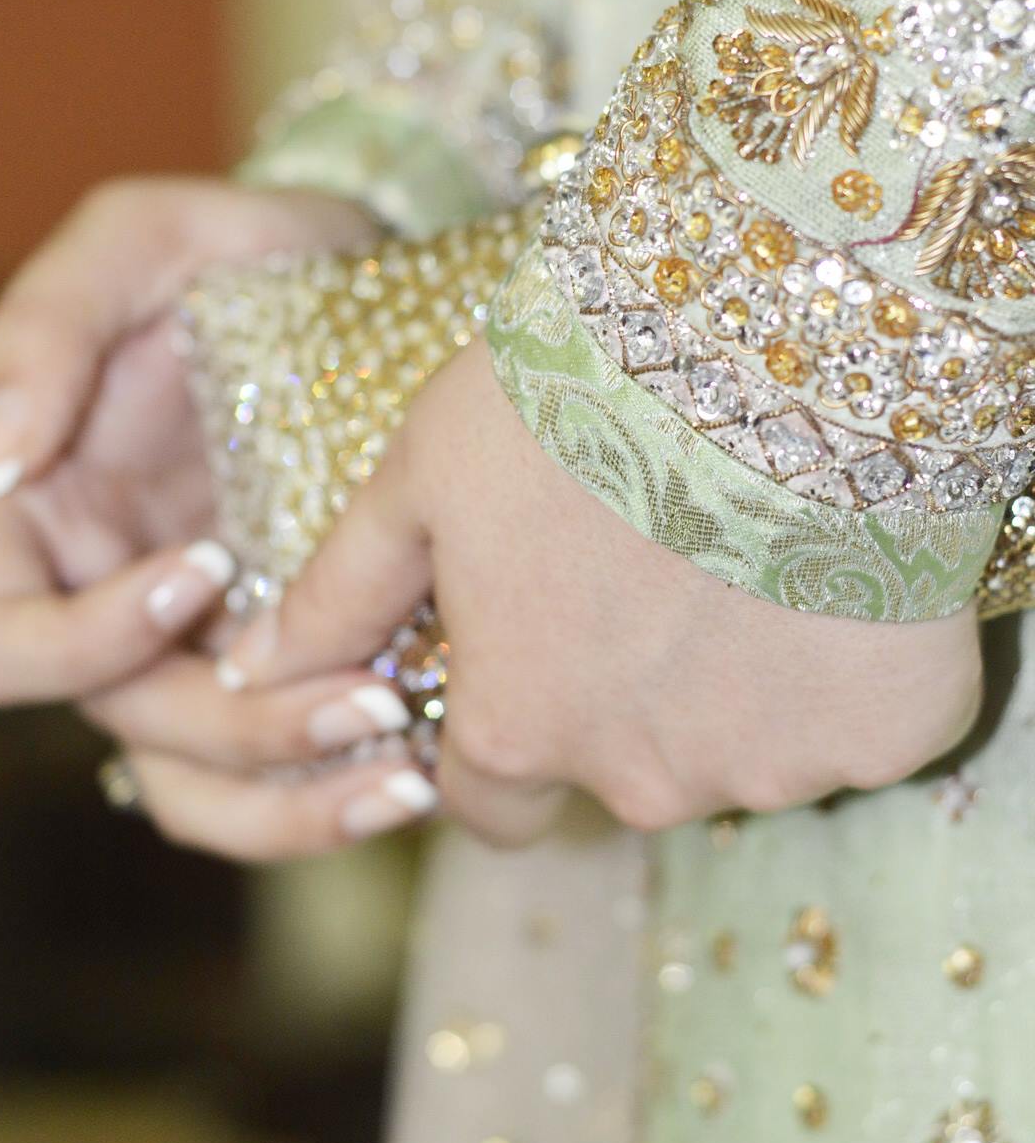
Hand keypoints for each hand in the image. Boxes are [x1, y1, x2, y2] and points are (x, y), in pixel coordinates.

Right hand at [0, 178, 449, 858]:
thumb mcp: (138, 239)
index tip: (203, 565)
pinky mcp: (286, 663)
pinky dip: (338, 794)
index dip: (84, 642)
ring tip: (406, 771)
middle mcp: (103, 602)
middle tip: (369, 696)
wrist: (355, 270)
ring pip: (203, 790)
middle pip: (131, 730)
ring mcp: (195, 647)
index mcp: (34, 522)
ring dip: (295, 799)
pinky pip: (281, 777)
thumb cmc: (233, 248)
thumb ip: (46, 327)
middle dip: (244, 730)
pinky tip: (422, 769)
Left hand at [218, 338, 984, 845]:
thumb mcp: (425, 474)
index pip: (484, 800)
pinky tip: (822, 561)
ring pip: (738, 747)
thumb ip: (341, 592)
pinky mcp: (890, 732)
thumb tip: (252, 672)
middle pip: (614, 770)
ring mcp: (775, 766)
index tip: (528, 649)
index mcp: (519, 725)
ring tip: (731, 540)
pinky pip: (859, 722)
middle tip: (640, 563)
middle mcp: (640, 778)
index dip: (495, 730)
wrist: (772, 343)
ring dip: (729, 673)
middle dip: (617, 697)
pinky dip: (841, 664)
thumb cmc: (575, 395)